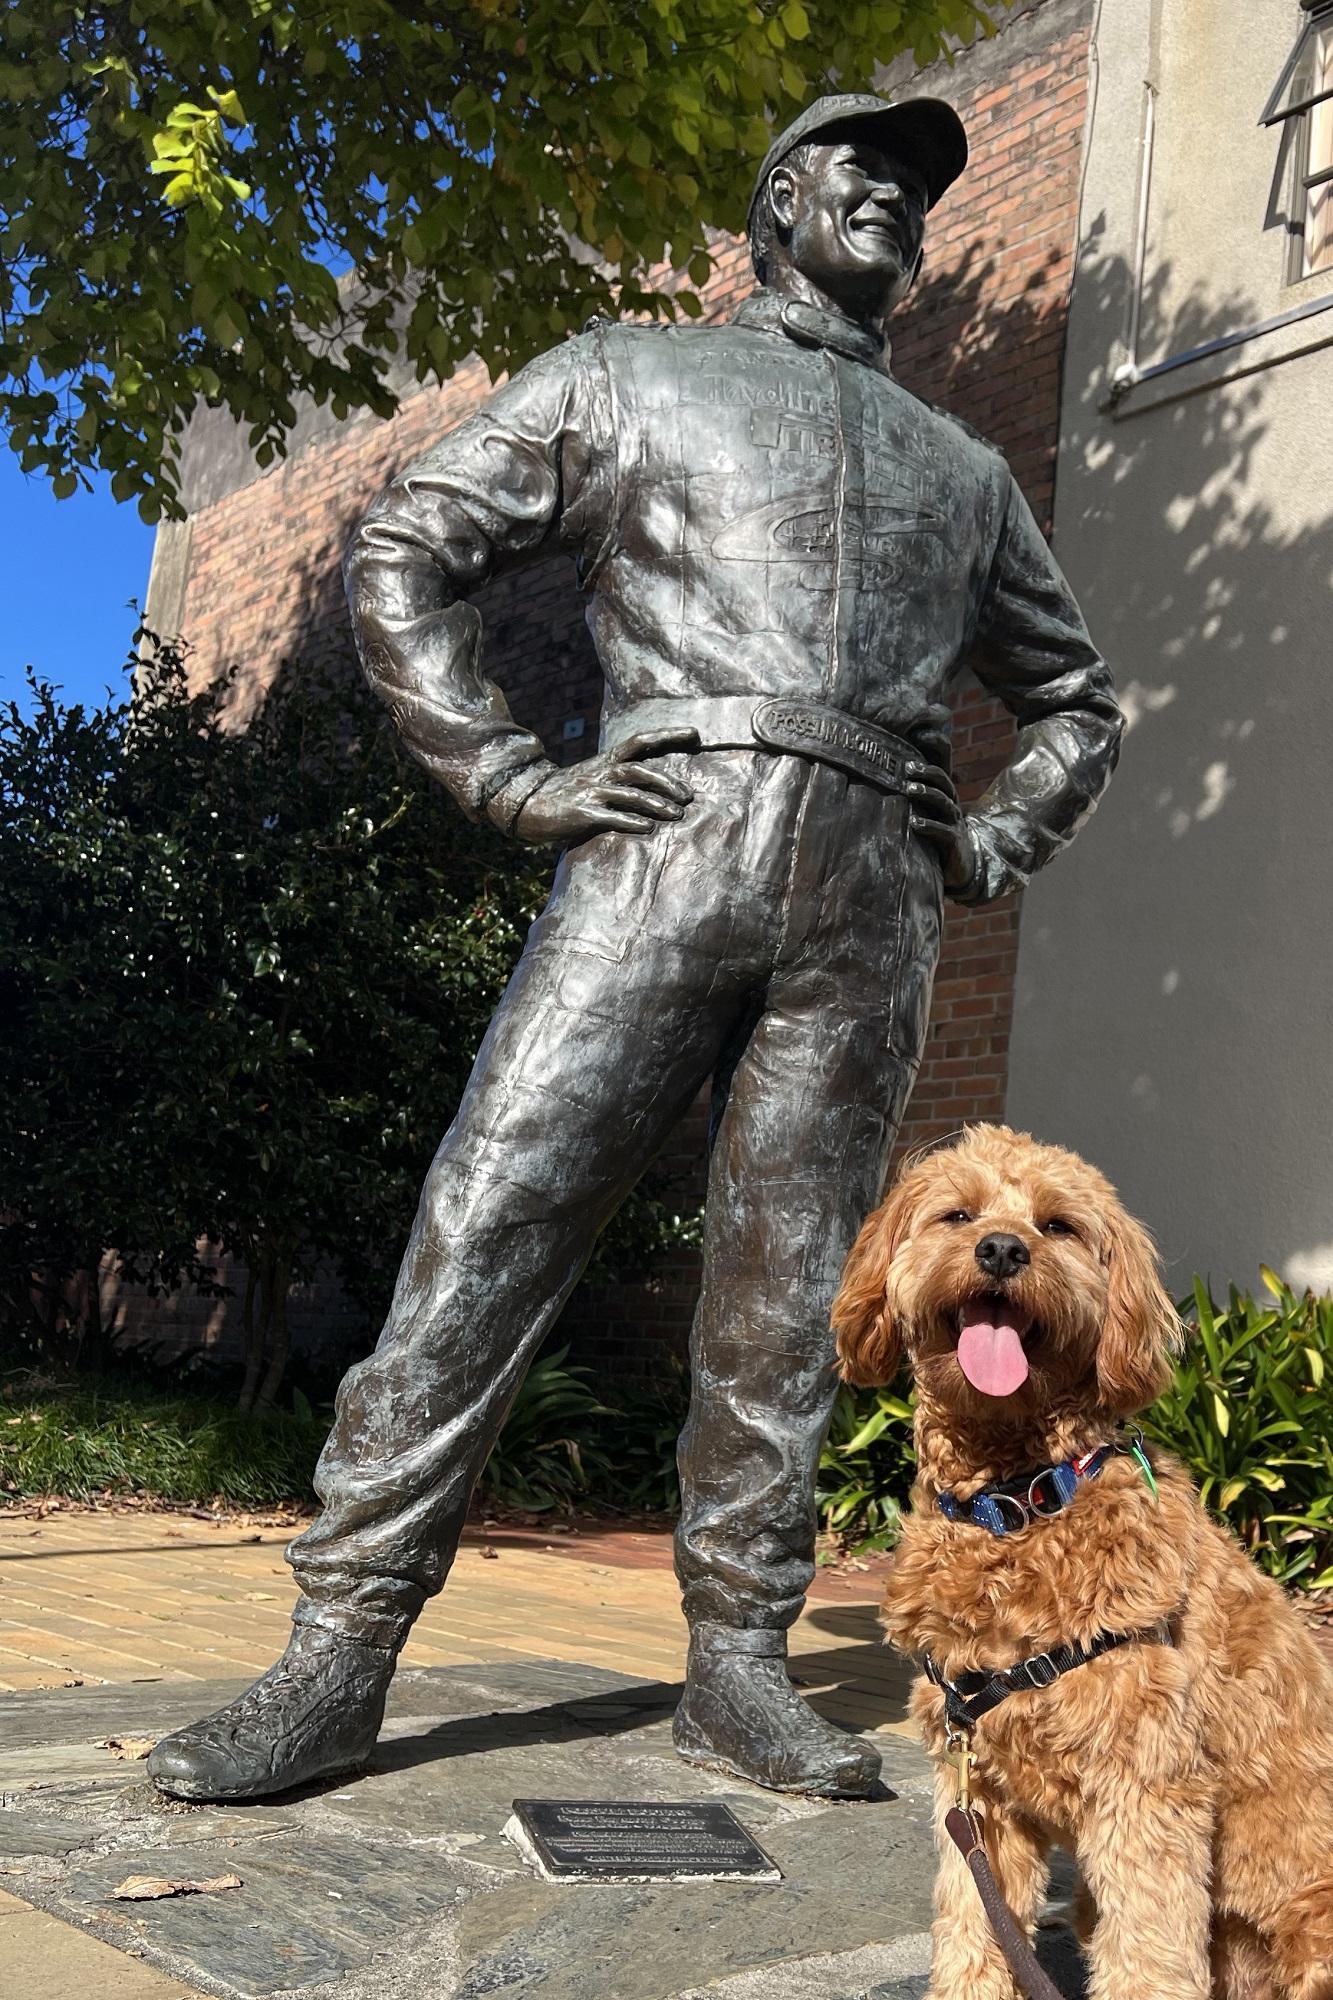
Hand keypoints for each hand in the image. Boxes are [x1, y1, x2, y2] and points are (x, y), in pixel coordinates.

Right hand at [514, 727, 699, 844]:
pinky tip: (648, 828)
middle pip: (640, 769)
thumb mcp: (592, 777)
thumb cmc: (567, 794)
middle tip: (688, 795)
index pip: (640, 741)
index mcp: (605, 761)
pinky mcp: (582, 813)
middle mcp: (601, 772)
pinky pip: (612, 817)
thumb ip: (618, 779)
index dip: (668, 735)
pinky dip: (632, 822)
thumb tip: (654, 787)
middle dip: (667, 781)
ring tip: (676, 815)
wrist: (526, 805)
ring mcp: (591, 791)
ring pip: (630, 793)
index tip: (695, 734)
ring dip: (656, 804)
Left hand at [908, 765, 975, 891]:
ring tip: (909, 789)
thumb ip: (913, 808)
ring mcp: (955, 825)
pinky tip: (915, 823)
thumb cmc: (937, 842)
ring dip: (927, 794)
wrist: (961, 868)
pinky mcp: (954, 843)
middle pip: (944, 785)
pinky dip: (929, 825)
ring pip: (944, 803)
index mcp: (946, 800)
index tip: (907, 763)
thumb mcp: (929, 821)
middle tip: (908, 770)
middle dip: (926, 775)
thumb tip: (881, 795)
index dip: (927, 769)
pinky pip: (943, 831)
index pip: (940, 778)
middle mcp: (952, 809)